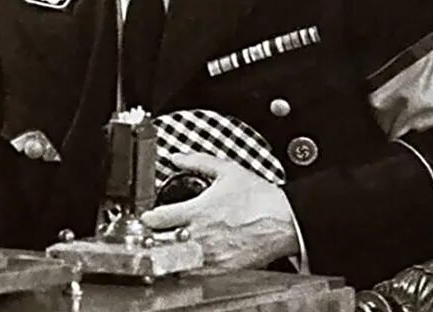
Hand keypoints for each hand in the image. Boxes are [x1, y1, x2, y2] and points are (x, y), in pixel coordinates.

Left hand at [140, 152, 299, 271]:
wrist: (285, 221)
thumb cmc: (260, 198)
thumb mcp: (227, 171)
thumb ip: (198, 161)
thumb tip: (177, 158)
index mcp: (198, 211)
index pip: (158, 220)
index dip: (147, 219)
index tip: (146, 218)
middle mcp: (201, 236)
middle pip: (162, 244)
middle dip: (154, 239)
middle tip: (153, 236)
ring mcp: (211, 255)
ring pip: (177, 262)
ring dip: (170, 255)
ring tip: (170, 248)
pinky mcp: (223, 270)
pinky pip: (197, 275)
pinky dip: (189, 269)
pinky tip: (190, 260)